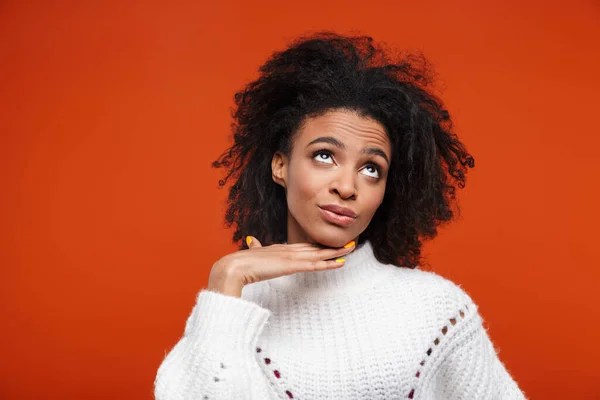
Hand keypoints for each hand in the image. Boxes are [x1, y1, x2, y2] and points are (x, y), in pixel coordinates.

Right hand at [207, 237, 355, 296]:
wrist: (234, 267)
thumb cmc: (241, 264)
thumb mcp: (252, 254)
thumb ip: (255, 247)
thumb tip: (252, 240)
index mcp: (280, 249)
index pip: (304, 247)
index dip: (319, 245)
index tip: (331, 245)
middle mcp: (288, 250)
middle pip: (316, 248)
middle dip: (333, 246)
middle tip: (350, 243)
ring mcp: (291, 257)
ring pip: (319, 254)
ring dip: (337, 252)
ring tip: (352, 248)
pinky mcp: (291, 266)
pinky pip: (315, 265)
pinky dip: (329, 264)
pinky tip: (340, 263)